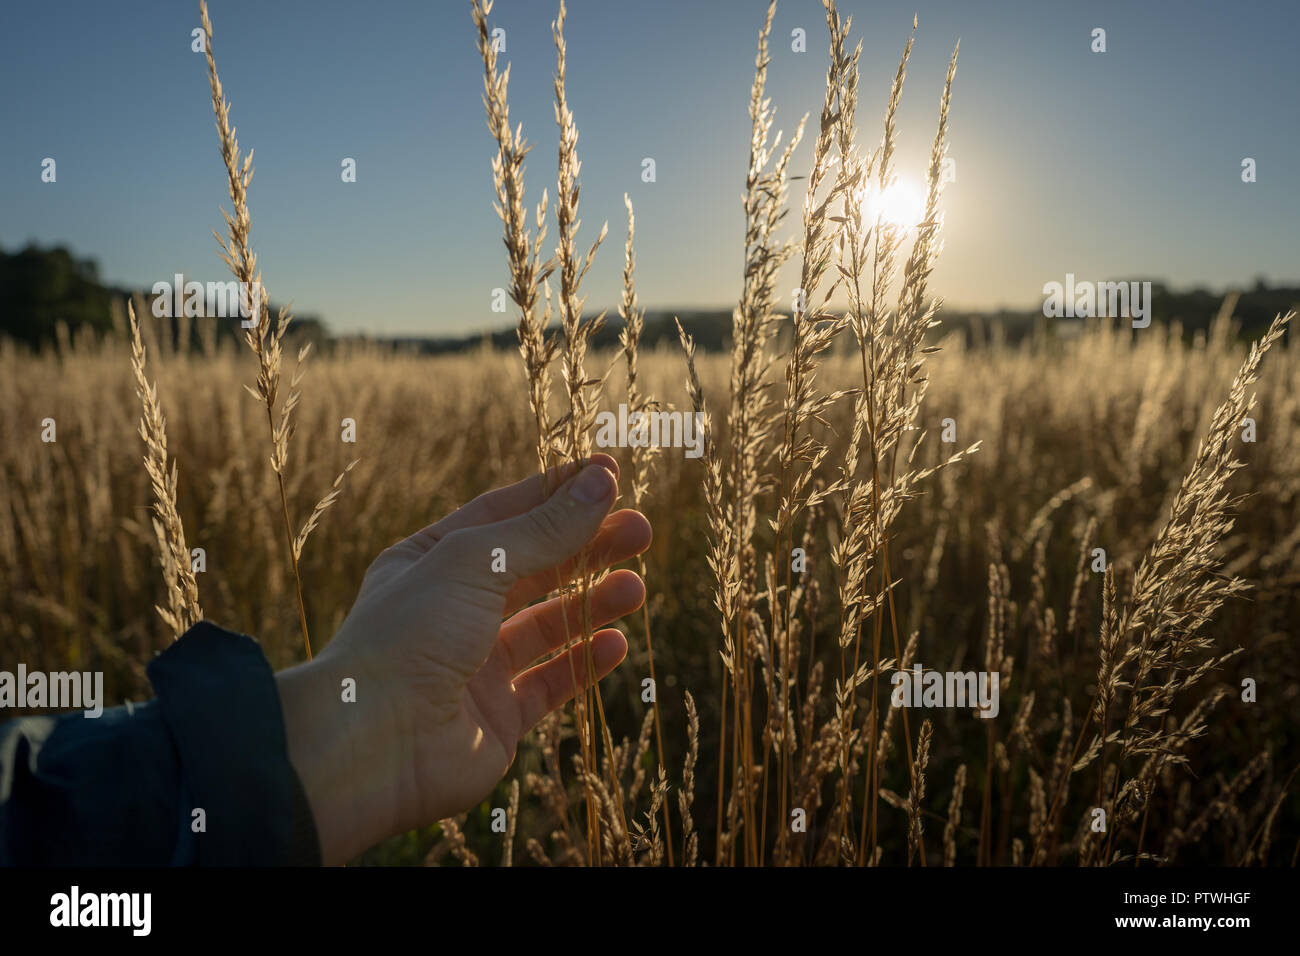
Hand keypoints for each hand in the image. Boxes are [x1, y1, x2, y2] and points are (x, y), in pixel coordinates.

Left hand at [276, 455, 650, 863]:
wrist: (374, 744)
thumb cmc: (410, 636)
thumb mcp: (476, 562)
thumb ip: (545, 528)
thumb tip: (602, 480)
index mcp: (430, 562)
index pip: (504, 516)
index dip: (557, 494)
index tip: (609, 475)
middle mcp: (452, 610)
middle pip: (534, 567)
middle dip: (587, 547)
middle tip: (642, 530)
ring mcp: (475, 665)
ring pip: (547, 625)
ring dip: (593, 603)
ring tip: (636, 588)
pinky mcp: (497, 717)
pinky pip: (550, 683)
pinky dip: (584, 662)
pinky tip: (617, 643)